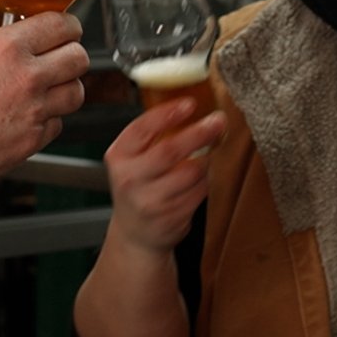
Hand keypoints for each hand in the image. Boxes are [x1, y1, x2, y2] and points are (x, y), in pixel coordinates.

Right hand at [0, 8, 87, 186]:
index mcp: (6, 48)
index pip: (61, 25)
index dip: (66, 25)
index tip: (63, 28)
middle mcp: (28, 77)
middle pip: (79, 57)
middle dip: (72, 53)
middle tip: (59, 55)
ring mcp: (34, 111)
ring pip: (76, 93)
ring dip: (66, 87)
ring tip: (48, 87)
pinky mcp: (32, 140)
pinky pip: (58, 124)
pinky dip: (49, 119)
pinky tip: (29, 115)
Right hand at [102, 99, 224, 255]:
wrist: (135, 233)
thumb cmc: (138, 186)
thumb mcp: (132, 158)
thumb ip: (151, 135)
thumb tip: (188, 105)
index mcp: (119, 156)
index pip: (142, 128)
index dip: (168, 113)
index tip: (189, 103)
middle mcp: (130, 178)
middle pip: (170, 150)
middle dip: (198, 132)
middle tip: (217, 121)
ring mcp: (149, 200)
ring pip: (191, 172)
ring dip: (205, 161)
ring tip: (205, 156)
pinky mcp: (170, 217)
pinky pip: (199, 191)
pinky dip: (204, 182)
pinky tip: (198, 180)